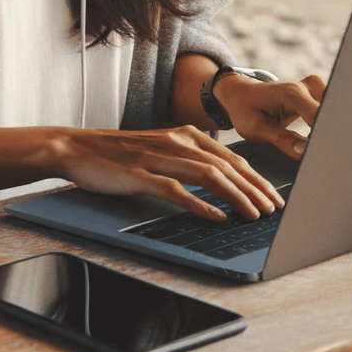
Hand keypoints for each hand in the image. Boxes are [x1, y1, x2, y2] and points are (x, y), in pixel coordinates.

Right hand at [44, 125, 285, 221]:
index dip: (255, 178)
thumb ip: (189, 157)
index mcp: (185, 134)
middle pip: (226, 166)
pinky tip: (215, 216)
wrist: (78, 147)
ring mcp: (158, 156)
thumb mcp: (161, 149)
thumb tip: (220, 177)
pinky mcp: (140, 173)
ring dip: (235, 196)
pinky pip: (175, 188)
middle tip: (274, 210)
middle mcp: (177, 141)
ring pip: (208, 175)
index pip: (230, 158)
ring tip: (253, 214)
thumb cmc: (121, 153)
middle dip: (254, 189)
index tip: (273, 197)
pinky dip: (199, 203)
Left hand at [212, 74, 325, 158]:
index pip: (319, 118)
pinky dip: (326, 127)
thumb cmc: (245, 110)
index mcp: (292, 94)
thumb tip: (304, 151)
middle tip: (320, 155)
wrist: (241, 94)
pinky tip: (316, 139)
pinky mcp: (318, 92)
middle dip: (328, 136)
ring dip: (328, 132)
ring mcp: (315, 87)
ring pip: (334, 114)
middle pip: (330, 115)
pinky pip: (330, 112)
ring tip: (314, 146)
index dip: (322, 138)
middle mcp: (308, 86)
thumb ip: (282, 140)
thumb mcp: (257, 129)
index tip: (321, 155)